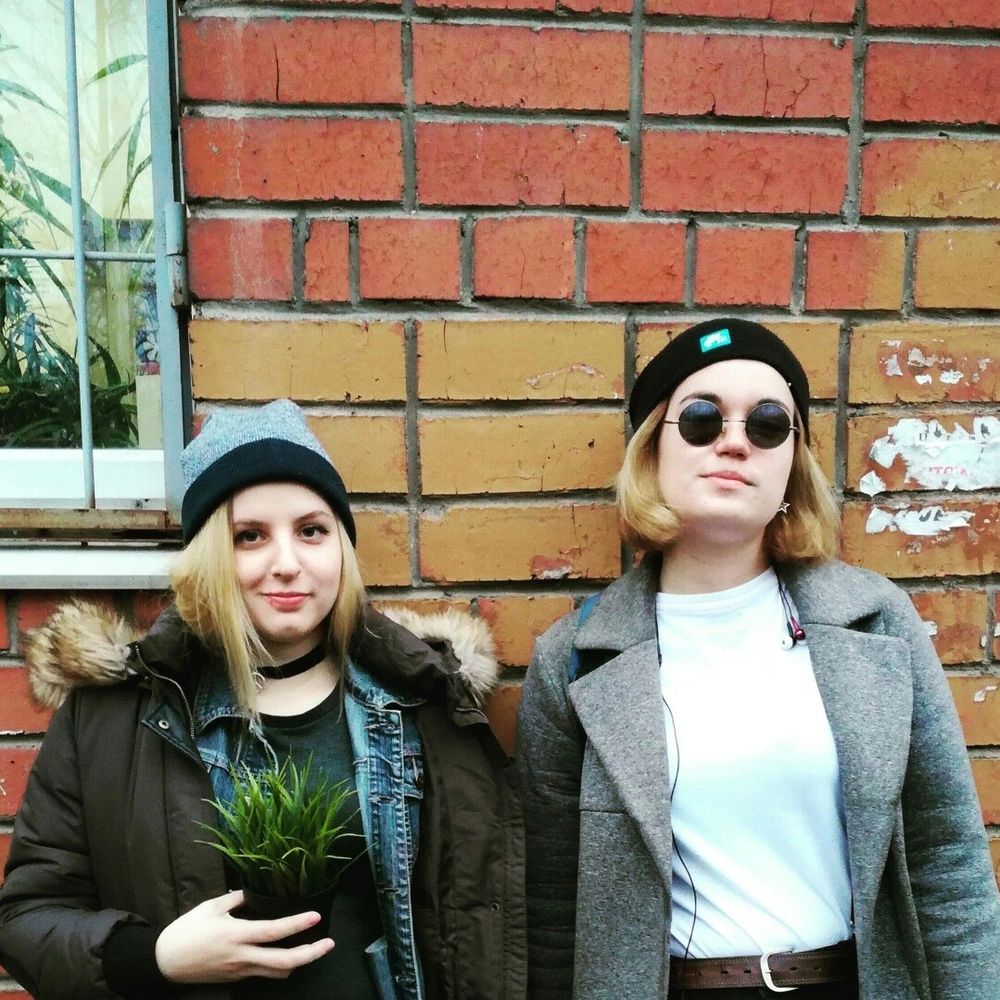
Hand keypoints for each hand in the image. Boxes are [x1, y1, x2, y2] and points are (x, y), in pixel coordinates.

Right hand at [155, 890, 333, 983]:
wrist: (164, 962)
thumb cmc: (187, 930)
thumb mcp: (211, 907)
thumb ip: (236, 898)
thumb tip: (255, 889)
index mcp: (236, 935)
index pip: (273, 932)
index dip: (297, 925)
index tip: (315, 917)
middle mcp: (242, 956)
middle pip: (284, 962)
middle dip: (310, 954)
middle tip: (329, 944)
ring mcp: (240, 970)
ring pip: (277, 972)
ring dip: (299, 963)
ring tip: (314, 949)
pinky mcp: (236, 978)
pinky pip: (264, 974)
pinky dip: (281, 967)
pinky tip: (288, 956)